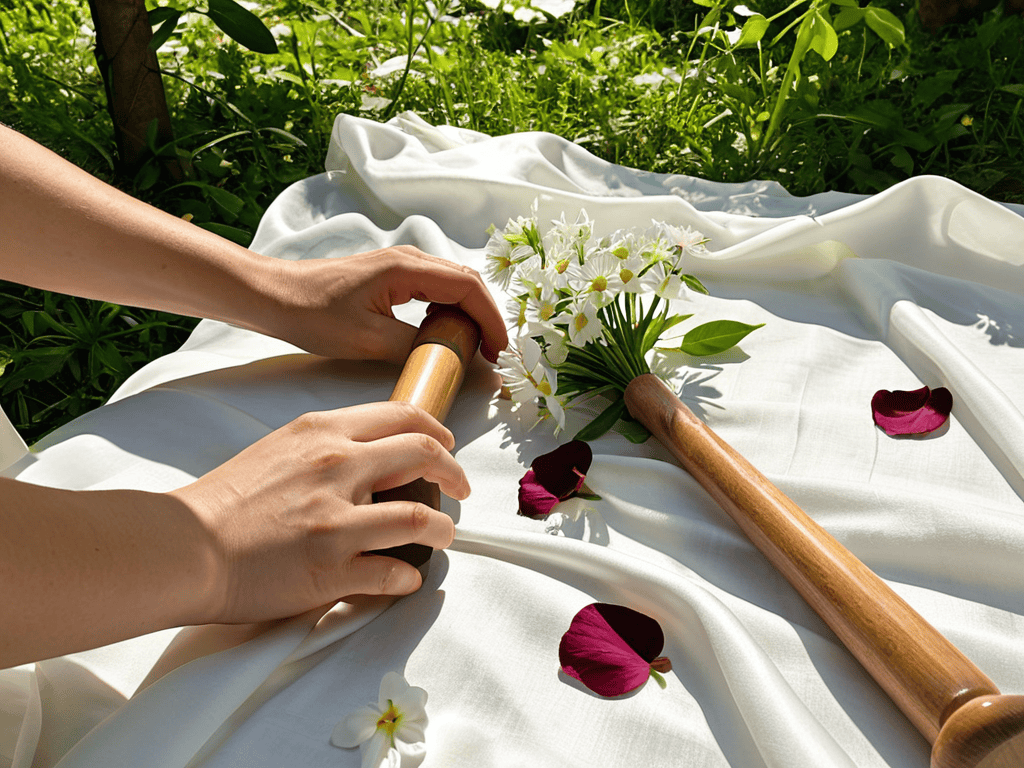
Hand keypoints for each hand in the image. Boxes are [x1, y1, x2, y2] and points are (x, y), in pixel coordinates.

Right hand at [171, 401, 462, 625]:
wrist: (184, 546)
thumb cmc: (228, 500)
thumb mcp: (282, 448)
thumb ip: (330, 445)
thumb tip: (375, 456)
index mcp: (324, 433)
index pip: (404, 416)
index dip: (437, 432)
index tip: (446, 447)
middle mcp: (337, 469)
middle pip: (426, 456)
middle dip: (455, 473)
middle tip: (461, 490)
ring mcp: (336, 521)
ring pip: (421, 518)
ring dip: (442, 530)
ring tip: (442, 537)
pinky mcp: (330, 569)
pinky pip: (393, 573)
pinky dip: (408, 577)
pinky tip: (405, 578)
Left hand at [267, 245, 508, 363]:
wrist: (274, 296)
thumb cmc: (313, 314)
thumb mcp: (368, 340)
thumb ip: (419, 350)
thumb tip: (457, 365)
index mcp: (406, 268)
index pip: (468, 287)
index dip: (490, 319)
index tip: (498, 351)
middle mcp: (409, 259)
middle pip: (466, 282)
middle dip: (485, 318)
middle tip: (490, 355)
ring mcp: (401, 265)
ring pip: (452, 285)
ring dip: (468, 315)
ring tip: (472, 349)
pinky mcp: (392, 276)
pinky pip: (434, 289)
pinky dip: (448, 311)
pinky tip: (443, 335)